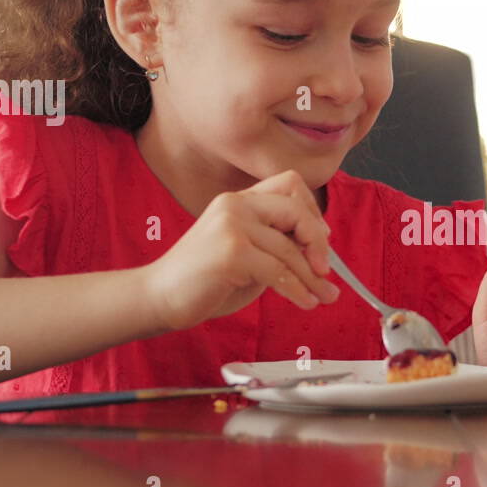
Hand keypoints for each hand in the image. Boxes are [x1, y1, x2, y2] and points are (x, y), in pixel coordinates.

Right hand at [141, 170, 338, 331]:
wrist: (160, 297)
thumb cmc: (206, 279)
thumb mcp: (249, 253)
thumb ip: (277, 243)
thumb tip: (321, 250)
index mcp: (239, 199)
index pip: (290, 184)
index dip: (312, 211)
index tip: (321, 240)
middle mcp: (235, 204)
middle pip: (296, 211)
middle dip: (318, 243)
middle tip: (326, 270)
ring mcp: (231, 226)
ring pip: (289, 249)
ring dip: (312, 278)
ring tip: (324, 297)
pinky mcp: (231, 252)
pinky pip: (278, 271)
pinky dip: (297, 290)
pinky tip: (305, 302)